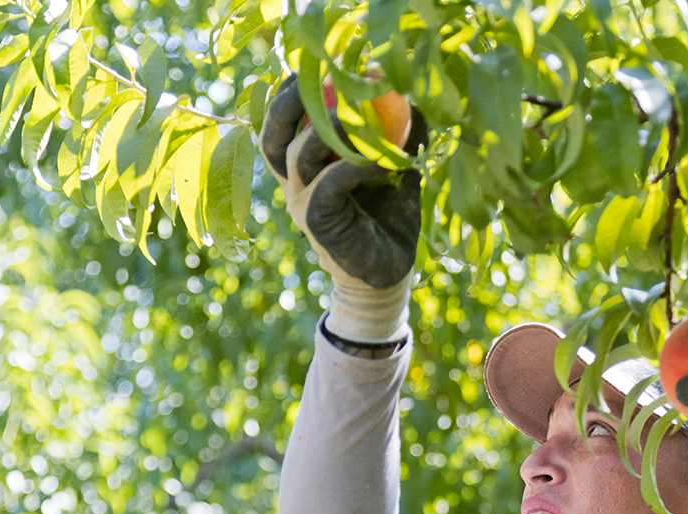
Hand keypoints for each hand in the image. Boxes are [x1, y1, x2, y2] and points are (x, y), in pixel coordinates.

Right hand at [260, 75, 428, 341]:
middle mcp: (292, 184)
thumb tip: (413, 94)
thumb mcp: (395, 167)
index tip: (311, 67)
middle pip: (274, 134)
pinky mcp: (316, 223)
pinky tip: (385, 162)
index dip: (287, 95)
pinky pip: (329, 183)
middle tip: (325, 78)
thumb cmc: (389, 216)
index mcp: (303, 168)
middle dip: (292, 101)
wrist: (389, 271)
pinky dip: (356, 165)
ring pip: (301, 155)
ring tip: (366, 119)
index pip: (279, 125)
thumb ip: (399, 133)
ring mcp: (300, 204)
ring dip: (333, 130)